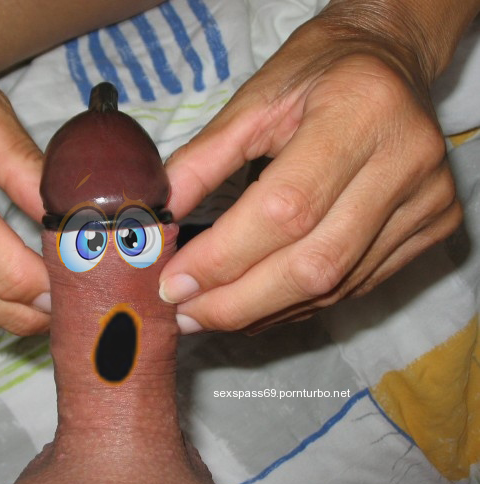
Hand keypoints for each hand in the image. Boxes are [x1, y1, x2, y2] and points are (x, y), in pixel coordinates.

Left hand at [159, 3, 463, 333]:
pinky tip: (255, 306)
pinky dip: (296, 303)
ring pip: (334, 285)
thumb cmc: (315, 73)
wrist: (389, 61)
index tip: (172, 283)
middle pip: (315, 264)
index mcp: (359, 114)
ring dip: (262, 311)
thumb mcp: (253, 103)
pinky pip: (354, 286)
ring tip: (208, 314)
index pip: (285, 209)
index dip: (224, 258)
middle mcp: (405, 164)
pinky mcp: (433, 228)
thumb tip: (159, 219)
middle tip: (183, 314)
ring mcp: (427, 202)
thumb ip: (201, 161)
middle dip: (238, 302)